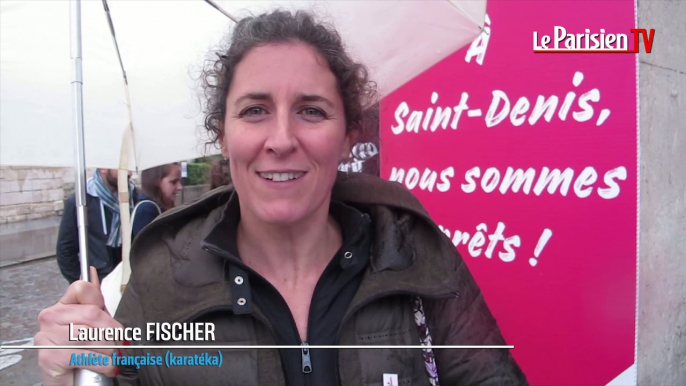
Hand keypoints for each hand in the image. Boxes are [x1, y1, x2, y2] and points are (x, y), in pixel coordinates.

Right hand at [35, 267, 121, 385]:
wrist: (68, 382)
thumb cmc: (80, 353)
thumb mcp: (90, 324)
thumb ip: (94, 302)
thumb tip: (92, 272)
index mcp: (60, 306)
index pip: (82, 289)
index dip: (101, 303)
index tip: (108, 319)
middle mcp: (50, 317)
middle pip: (94, 314)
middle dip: (114, 333)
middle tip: (120, 345)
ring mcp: (47, 337)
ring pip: (94, 337)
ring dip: (111, 352)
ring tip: (112, 358)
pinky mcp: (50, 357)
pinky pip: (89, 357)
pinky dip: (106, 365)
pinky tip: (106, 368)